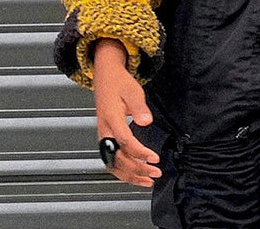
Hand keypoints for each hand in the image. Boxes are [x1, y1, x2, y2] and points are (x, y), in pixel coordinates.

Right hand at [92, 38, 160, 186]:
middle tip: (155, 173)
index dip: (140, 153)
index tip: (155, 158)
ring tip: (147, 181)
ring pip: (113, 164)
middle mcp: (104, 131)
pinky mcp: (105, 139)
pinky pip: (112, 161)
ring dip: (130, 175)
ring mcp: (103, 137)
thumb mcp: (132, 90)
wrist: (105, 77)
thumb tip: (147, 121)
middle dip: (137, 169)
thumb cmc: (119, 83)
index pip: (125, 142)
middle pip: (118, 158)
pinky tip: (135, 176)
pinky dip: (123, 172)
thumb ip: (139, 107)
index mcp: (110, 119)